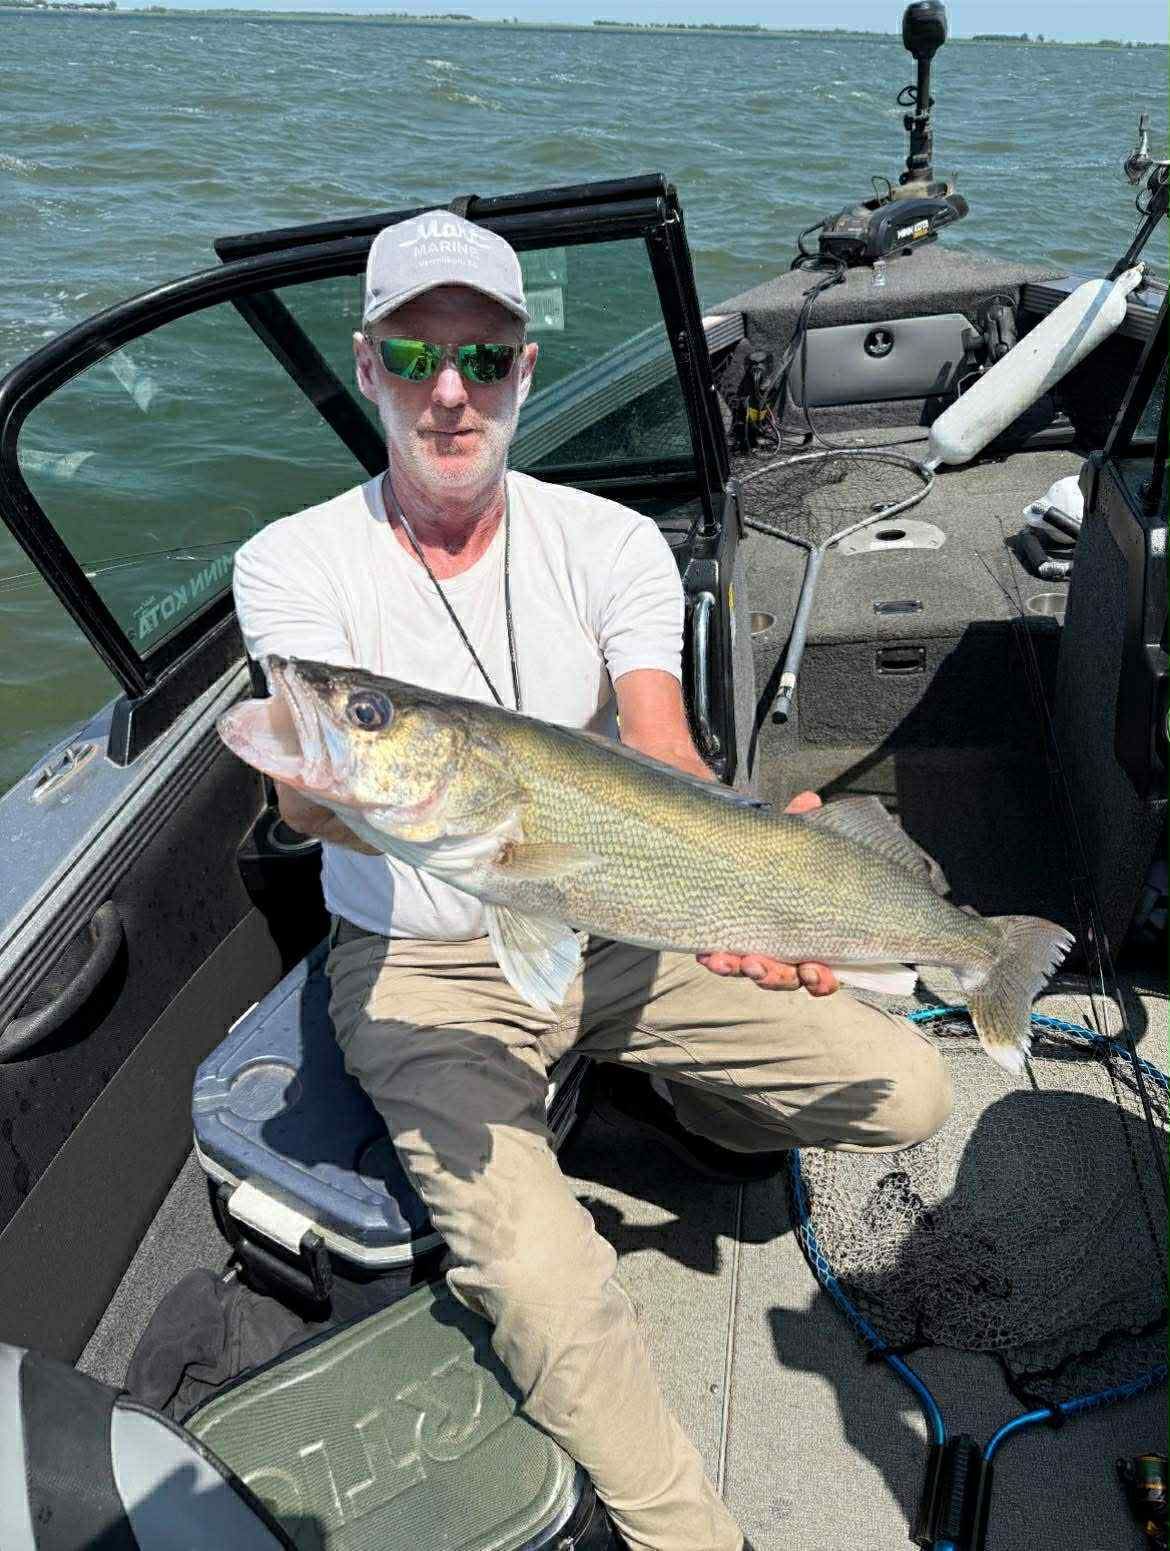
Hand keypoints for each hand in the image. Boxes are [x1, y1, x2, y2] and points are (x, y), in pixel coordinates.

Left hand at [696, 790, 838, 996]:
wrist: (736, 849)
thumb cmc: (778, 855)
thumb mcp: (790, 841)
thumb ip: (801, 825)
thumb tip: (809, 801)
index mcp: (809, 936)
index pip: (820, 970)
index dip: (820, 979)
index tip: (813, 972)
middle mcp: (783, 950)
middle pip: (783, 978)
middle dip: (772, 976)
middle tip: (758, 965)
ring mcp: (753, 949)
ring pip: (751, 972)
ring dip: (739, 970)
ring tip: (727, 960)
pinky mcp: (725, 942)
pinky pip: (722, 959)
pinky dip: (716, 959)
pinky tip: (706, 953)